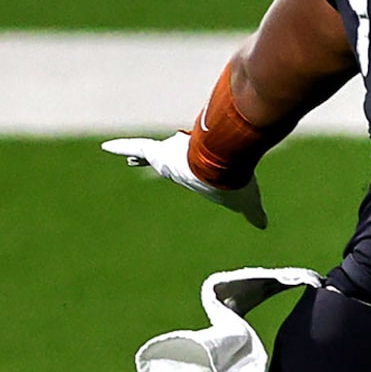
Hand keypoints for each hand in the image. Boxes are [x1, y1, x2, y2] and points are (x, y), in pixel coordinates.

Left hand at [102, 131, 267, 228]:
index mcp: (203, 174)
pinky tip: (105, 148)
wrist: (225, 172)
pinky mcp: (160, 151)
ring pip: (152, 153)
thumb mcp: (246, 202)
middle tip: (147, 162)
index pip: (193, 170)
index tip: (183, 169)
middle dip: (159, 159)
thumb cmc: (235, 184)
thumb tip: (265, 226)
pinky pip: (137, 146)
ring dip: (141, 155)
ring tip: (129, 157)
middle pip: (170, 159)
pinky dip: (121, 145)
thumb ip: (253, 213)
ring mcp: (172, 154)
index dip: (187, 170)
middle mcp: (186, 161)